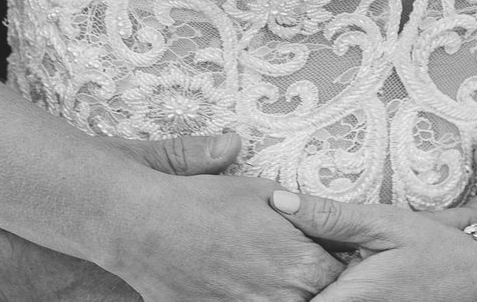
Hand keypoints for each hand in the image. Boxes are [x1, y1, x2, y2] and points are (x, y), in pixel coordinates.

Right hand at [111, 169, 343, 301]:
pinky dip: (243, 298)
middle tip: (284, 262)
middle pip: (312, 297)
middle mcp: (280, 297)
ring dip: (277, 292)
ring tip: (255, 274)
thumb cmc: (197, 201)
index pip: (337, 275)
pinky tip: (231, 286)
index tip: (319, 253)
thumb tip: (302, 197)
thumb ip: (289, 198)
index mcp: (299, 262)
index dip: (329, 262)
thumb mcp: (252, 187)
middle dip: (307, 281)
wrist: (139, 225)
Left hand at [268, 190, 476, 301]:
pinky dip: (326, 297)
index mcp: (351, 301)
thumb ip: (330, 217)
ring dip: (303, 293)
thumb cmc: (436, 250)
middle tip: (260, 273)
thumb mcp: (384, 223)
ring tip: (281, 279)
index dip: (270, 290)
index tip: (253, 272)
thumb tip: (278, 202)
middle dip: (283, 290)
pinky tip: (321, 282)